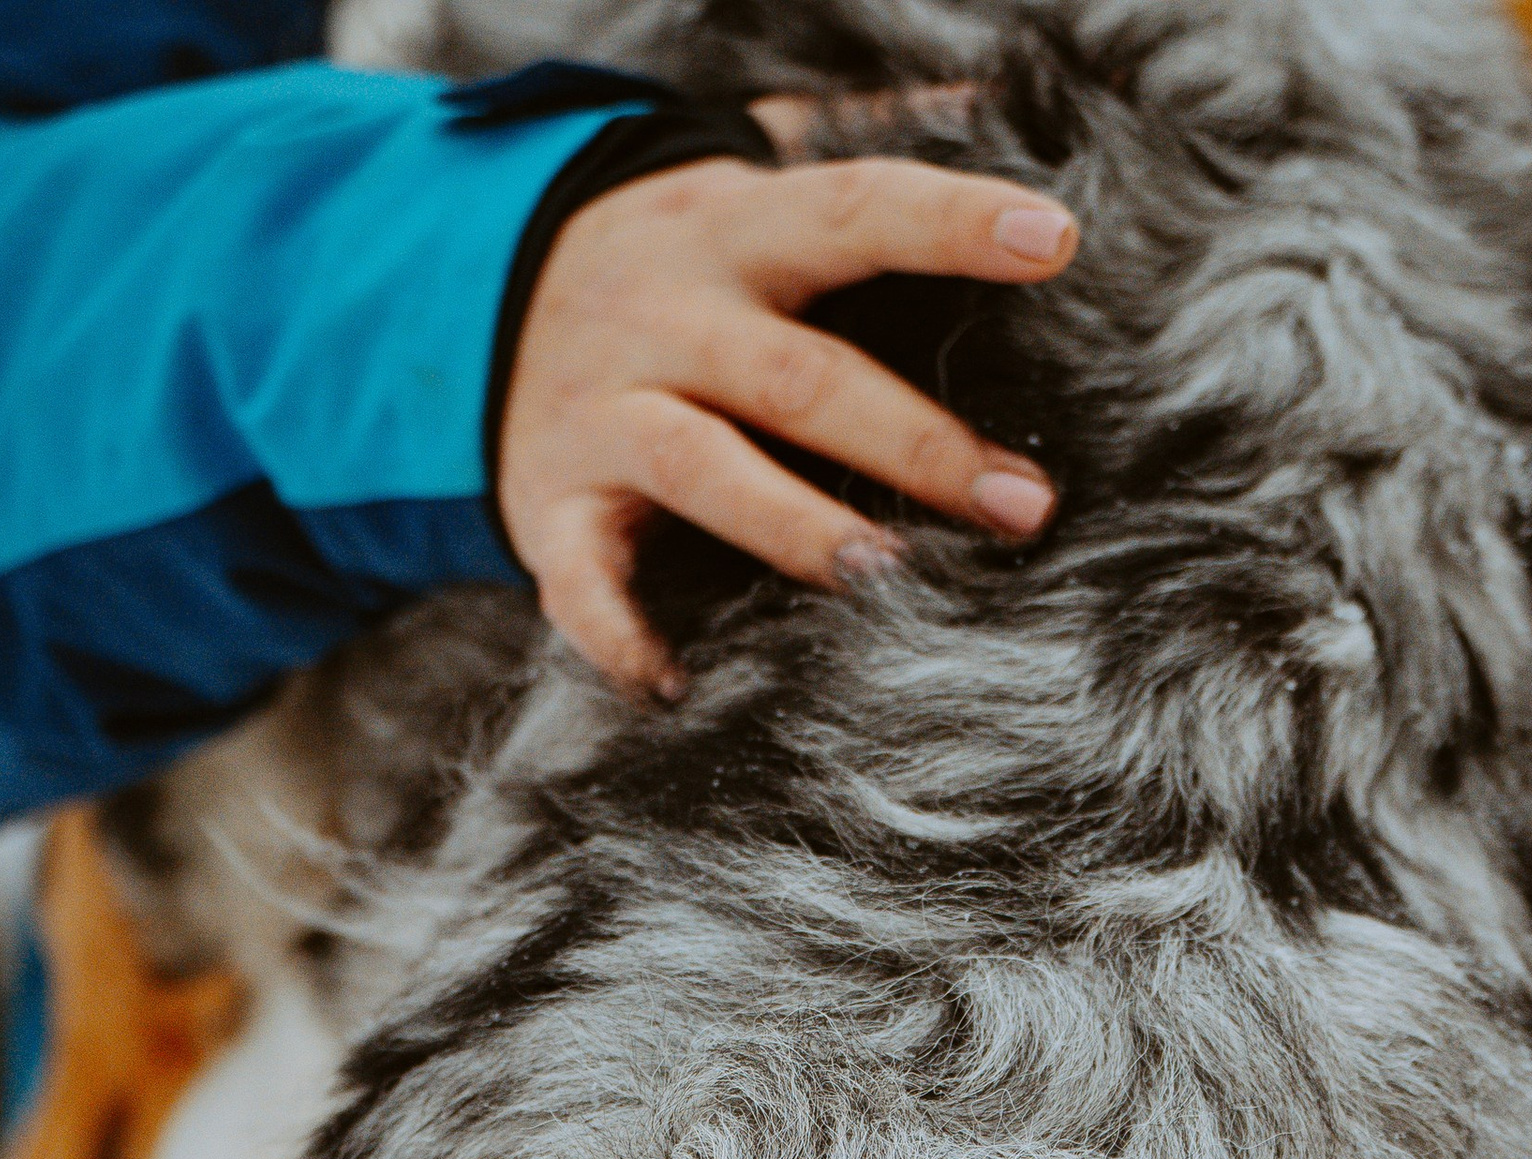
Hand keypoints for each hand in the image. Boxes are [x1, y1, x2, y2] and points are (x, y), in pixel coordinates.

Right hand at [497, 101, 1075, 695]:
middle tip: (1022, 505)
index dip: (952, 220)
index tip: (1057, 241)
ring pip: (703, 468)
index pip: (854, 210)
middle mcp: (669, 318)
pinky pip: (581, 583)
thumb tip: (994, 98)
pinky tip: (678, 686)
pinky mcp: (553, 508)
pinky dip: (621, 636)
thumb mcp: (750, 181)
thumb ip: (863, 143)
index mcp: (734, 231)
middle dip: (914, 442)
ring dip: (794, 526)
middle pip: (797, 375)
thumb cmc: (677, 265)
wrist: (475, 303)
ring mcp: (605, 415)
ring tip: (888, 578)